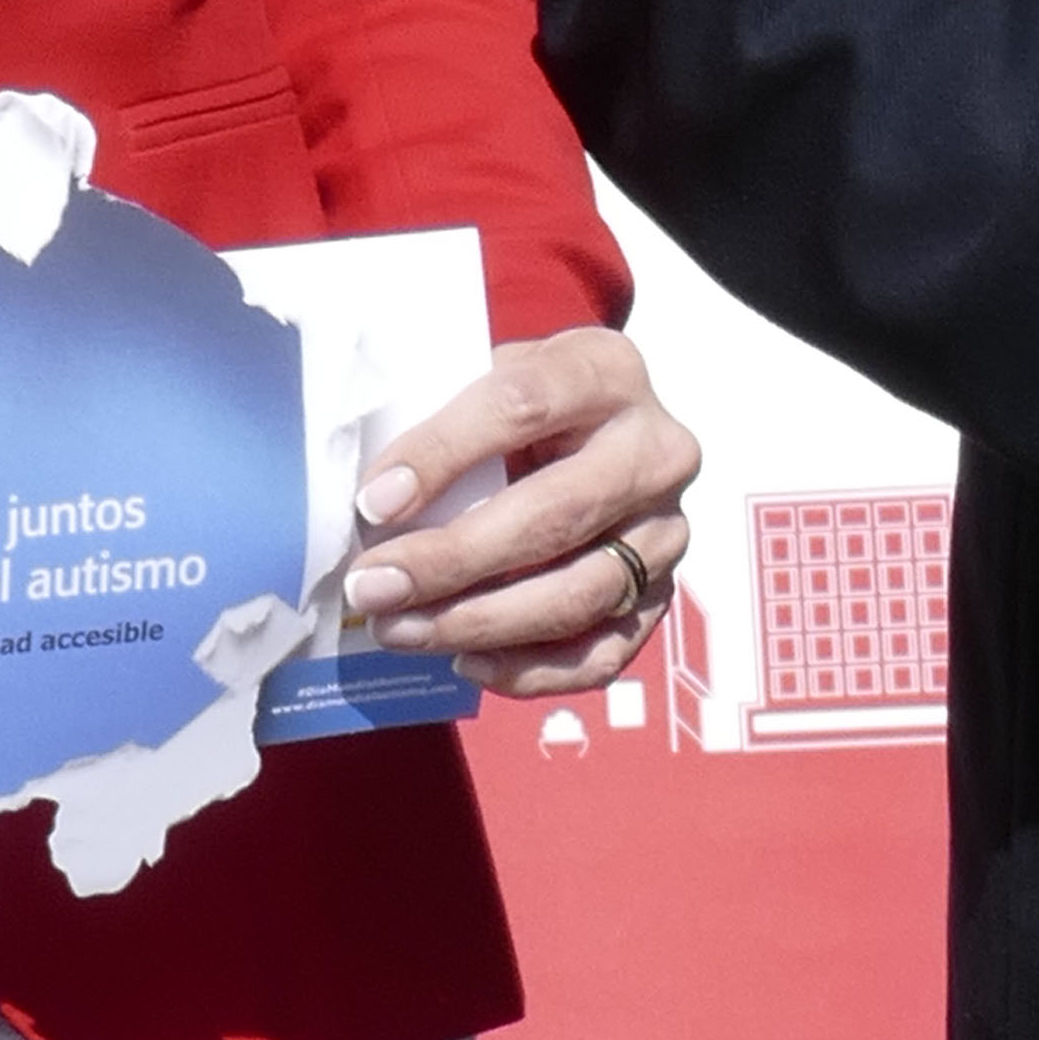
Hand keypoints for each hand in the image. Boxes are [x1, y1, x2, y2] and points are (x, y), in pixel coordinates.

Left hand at [335, 326, 701, 699]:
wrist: (603, 427)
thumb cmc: (524, 401)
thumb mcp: (492, 375)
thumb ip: (444, 420)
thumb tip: (371, 505)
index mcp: (606, 370)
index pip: (520, 406)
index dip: (442, 455)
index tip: (373, 503)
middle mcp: (654, 451)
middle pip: (553, 514)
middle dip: (452, 560)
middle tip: (374, 586)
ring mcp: (667, 529)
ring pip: (579, 593)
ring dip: (480, 622)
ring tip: (401, 629)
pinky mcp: (664, 593)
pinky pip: (604, 651)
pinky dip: (533, 669)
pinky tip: (467, 662)